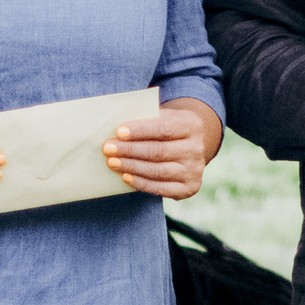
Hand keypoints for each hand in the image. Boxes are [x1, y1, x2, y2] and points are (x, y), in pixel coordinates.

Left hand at [103, 98, 220, 200]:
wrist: (190, 146)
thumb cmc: (167, 128)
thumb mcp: (162, 117)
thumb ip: (145, 121)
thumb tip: (116, 132)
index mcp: (191, 125)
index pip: (164, 128)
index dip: (140, 131)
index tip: (119, 132)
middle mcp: (197, 148)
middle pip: (159, 151)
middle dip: (130, 150)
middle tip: (108, 148)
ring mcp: (194, 170)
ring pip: (158, 170)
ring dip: (131, 167)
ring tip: (112, 162)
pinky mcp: (190, 187)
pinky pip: (161, 188)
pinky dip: (141, 183)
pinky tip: (125, 177)